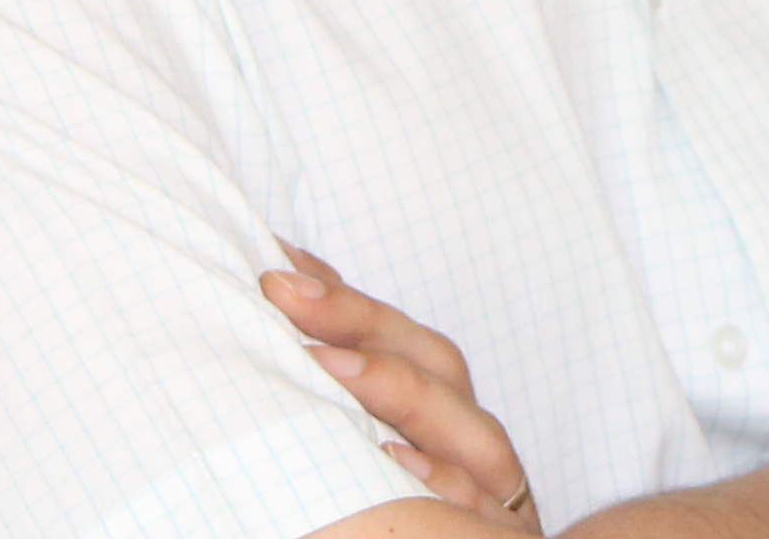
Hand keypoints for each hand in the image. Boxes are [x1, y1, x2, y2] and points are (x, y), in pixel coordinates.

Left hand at [266, 248, 543, 529]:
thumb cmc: (415, 526)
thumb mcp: (376, 454)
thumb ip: (347, 405)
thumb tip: (273, 318)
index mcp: (445, 417)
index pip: (401, 338)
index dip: (345, 294)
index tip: (278, 257)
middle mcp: (476, 446)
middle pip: (435, 364)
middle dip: (359, 321)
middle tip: (280, 289)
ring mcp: (492, 495)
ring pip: (463, 423)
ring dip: (394, 388)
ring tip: (321, 364)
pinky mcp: (495, 535)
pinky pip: (475, 504)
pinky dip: (439, 478)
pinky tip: (388, 460)